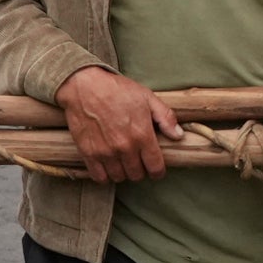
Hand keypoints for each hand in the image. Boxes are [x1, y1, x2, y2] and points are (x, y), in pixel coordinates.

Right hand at [56, 65, 180, 183]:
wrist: (83, 85)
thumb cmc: (116, 89)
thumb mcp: (147, 97)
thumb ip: (165, 117)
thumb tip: (178, 136)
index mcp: (142, 135)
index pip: (156, 168)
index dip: (158, 171)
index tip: (155, 168)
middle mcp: (125, 147)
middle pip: (137, 175)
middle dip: (140, 170)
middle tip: (137, 161)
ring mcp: (105, 152)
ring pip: (119, 177)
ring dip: (122, 172)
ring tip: (121, 162)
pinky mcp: (88, 152)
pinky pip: (99, 177)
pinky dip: (104, 175)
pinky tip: (106, 165)